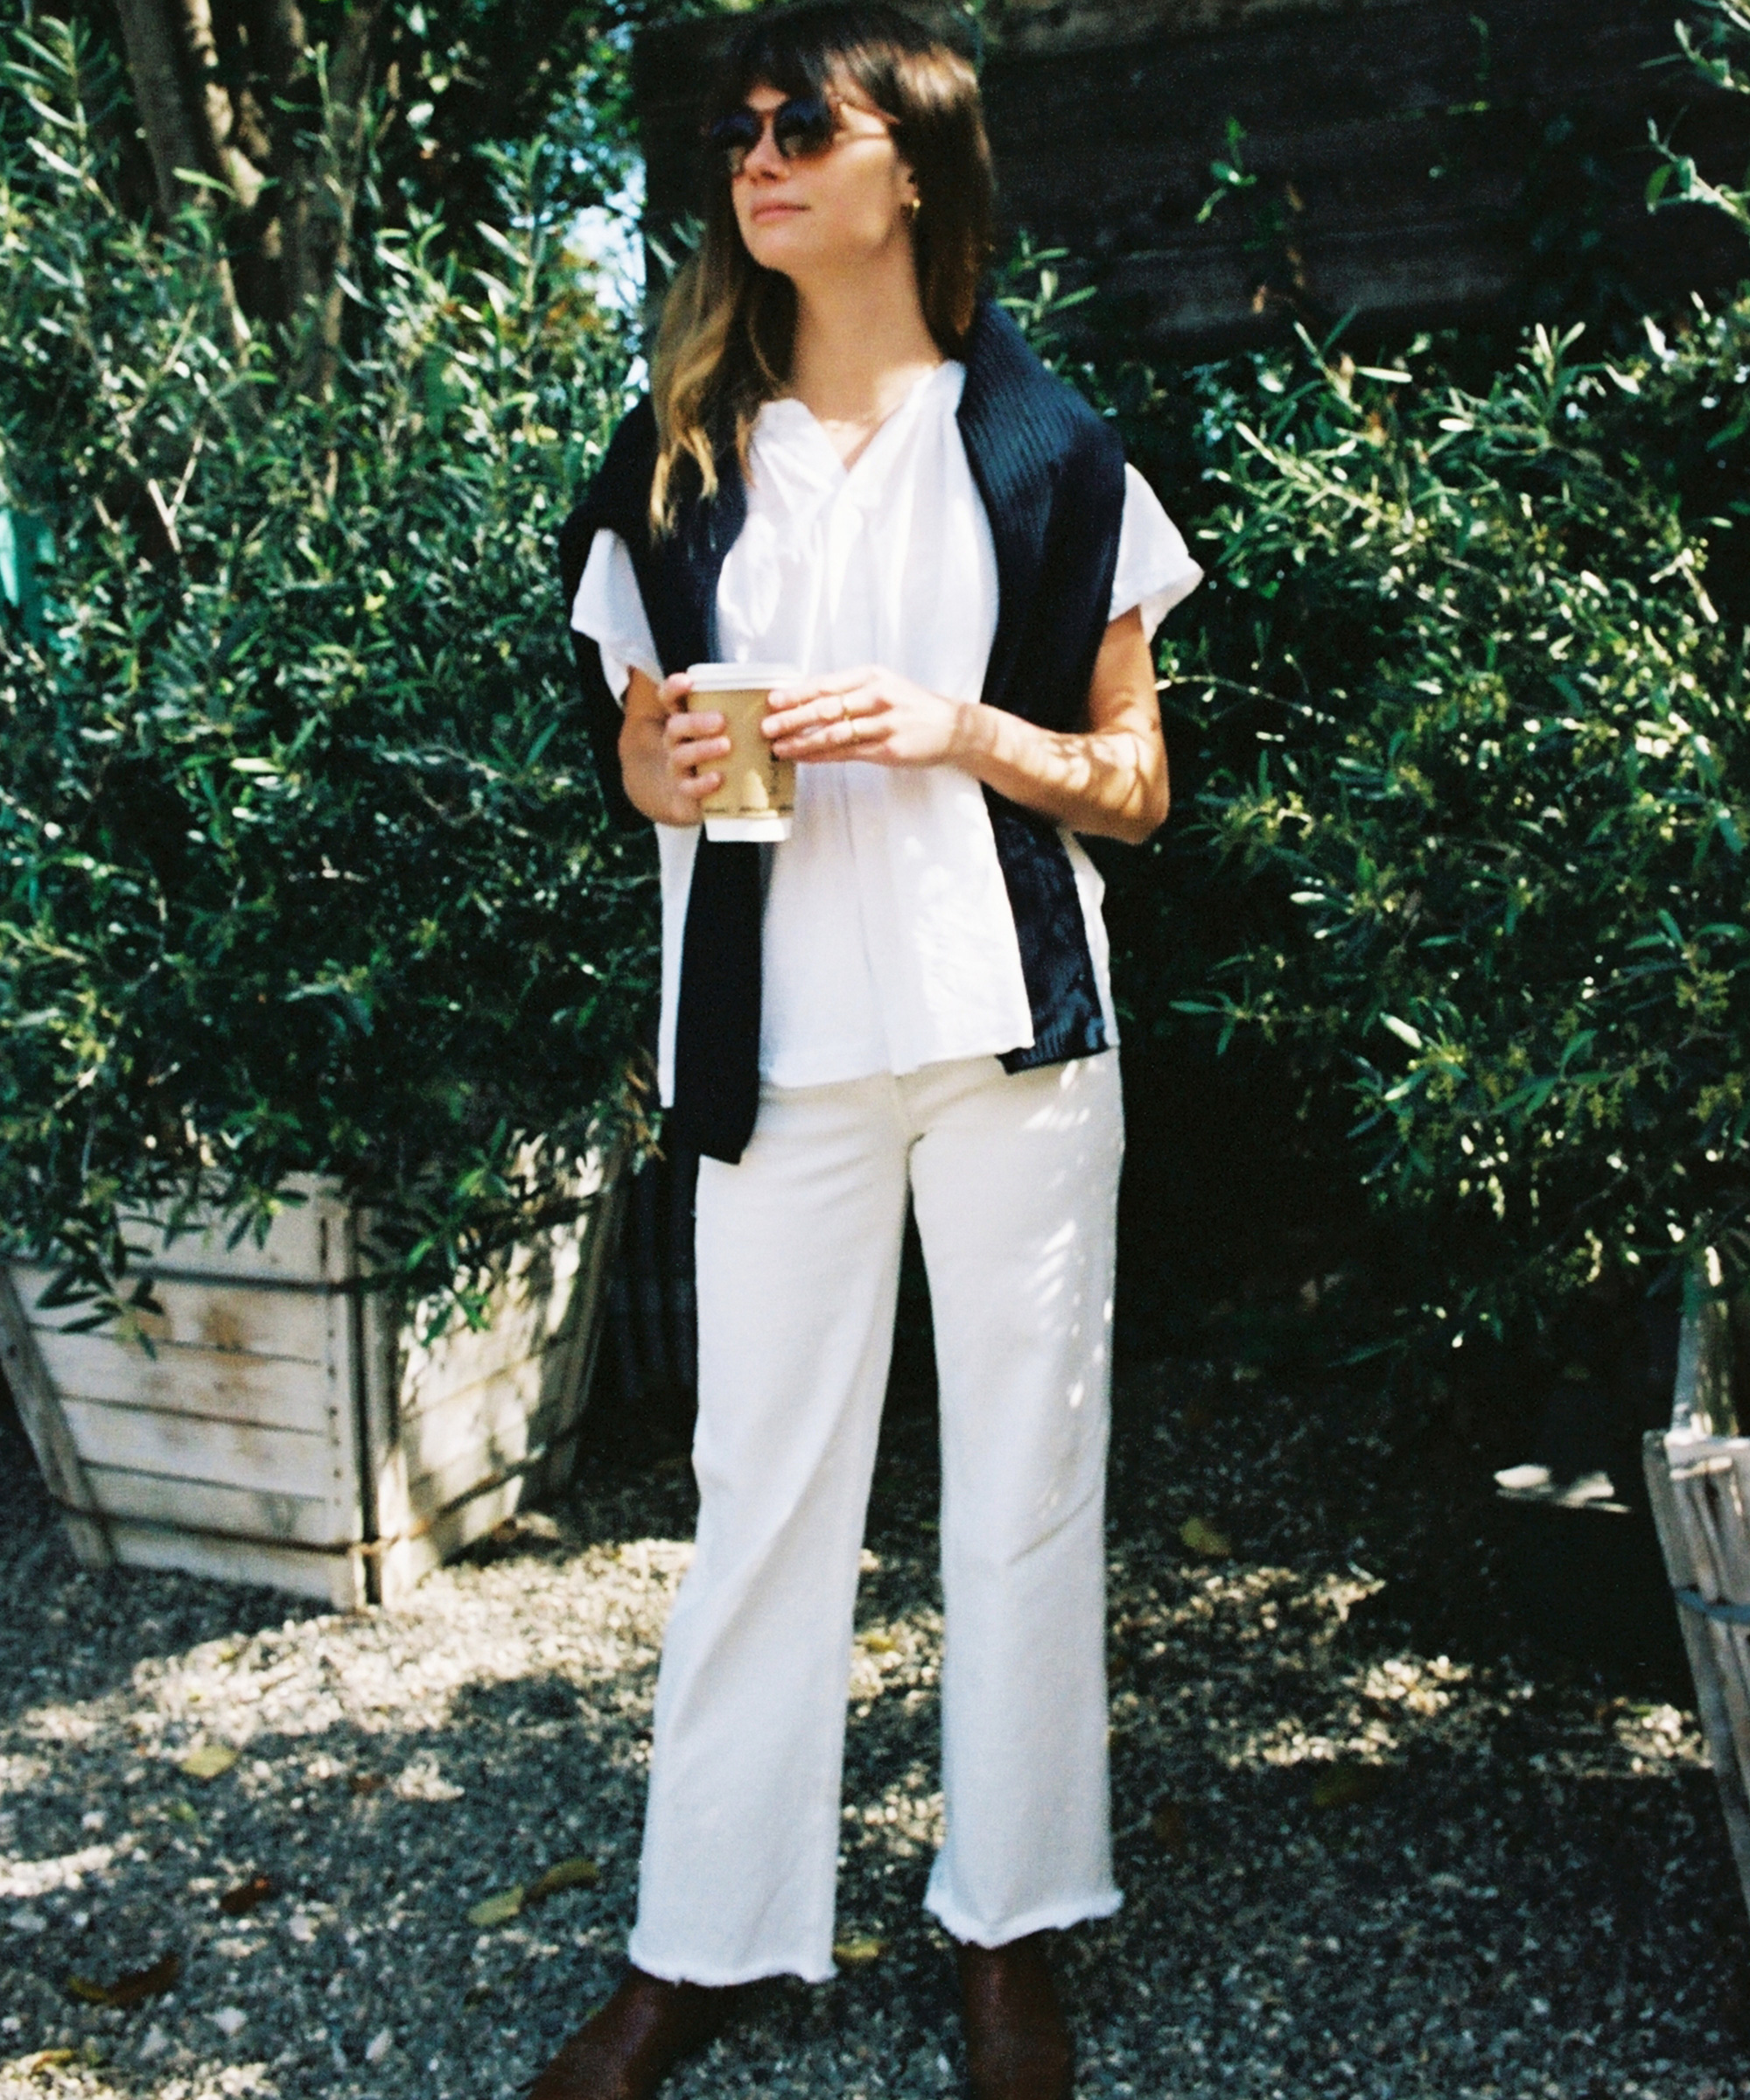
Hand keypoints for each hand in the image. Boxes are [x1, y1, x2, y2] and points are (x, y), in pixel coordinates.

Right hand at [620, 669, 733, 826]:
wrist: (706, 798)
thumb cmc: (724, 754)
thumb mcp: (729, 732)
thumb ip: (744, 716)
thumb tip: (779, 698)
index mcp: (685, 721)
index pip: (668, 699)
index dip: (673, 688)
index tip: (688, 681)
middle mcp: (676, 742)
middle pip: (675, 727)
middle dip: (696, 722)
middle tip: (721, 721)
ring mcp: (678, 768)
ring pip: (680, 756)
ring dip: (703, 749)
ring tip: (726, 745)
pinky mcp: (686, 793)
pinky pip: (689, 788)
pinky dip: (702, 783)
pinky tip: (718, 778)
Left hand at [763, 665, 967, 769]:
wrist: (953, 726)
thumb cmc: (911, 706)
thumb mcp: (883, 686)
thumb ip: (849, 691)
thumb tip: (806, 699)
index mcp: (870, 676)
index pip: (826, 684)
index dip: (797, 693)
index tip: (771, 700)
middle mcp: (876, 696)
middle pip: (826, 708)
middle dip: (792, 718)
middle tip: (766, 726)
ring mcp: (883, 723)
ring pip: (834, 734)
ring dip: (803, 741)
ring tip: (779, 748)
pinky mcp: (888, 748)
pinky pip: (848, 753)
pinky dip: (823, 756)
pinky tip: (805, 758)